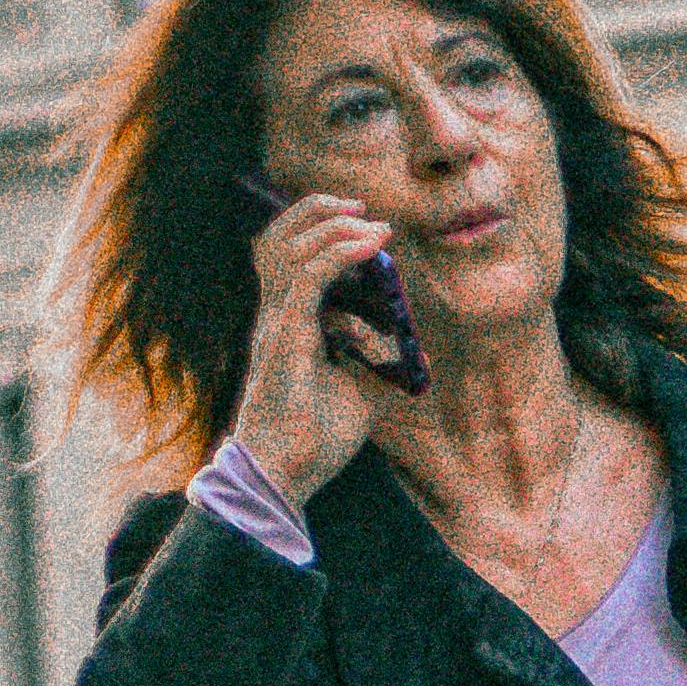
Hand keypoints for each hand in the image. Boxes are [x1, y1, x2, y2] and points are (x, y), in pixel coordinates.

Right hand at [229, 188, 412, 501]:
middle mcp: (275, 315)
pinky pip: (308, 279)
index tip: (367, 225)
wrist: (288, 476)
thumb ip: (377, 362)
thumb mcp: (360, 391)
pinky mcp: (285, 338)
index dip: (320, 228)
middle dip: (318, 210)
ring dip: (334, 226)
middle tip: (363, 209)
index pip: (288, 255)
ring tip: (373, 225)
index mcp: (286, 323)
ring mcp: (276, 324)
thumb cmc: (315, 439)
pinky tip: (372, 247)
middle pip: (278, 239)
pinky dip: (340, 254)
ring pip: (291, 249)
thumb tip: (411, 348)